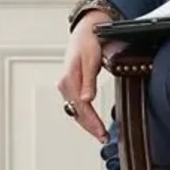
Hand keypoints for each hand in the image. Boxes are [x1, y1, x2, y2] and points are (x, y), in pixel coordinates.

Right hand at [55, 11, 109, 141]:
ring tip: (100, 134)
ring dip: (87, 123)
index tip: (101, 132)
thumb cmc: (88, 42)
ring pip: (76, 110)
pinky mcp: (72, 86)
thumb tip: (86, 100)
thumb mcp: (91, 59)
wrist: (85, 31)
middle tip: (103, 138)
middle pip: (77, 112)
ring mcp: (67, 86)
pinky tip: (92, 122)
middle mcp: (65, 85)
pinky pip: (77, 105)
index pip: (81, 107)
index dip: (92, 122)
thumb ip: (89, 81)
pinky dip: (85, 116)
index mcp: (68, 79)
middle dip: (90, 127)